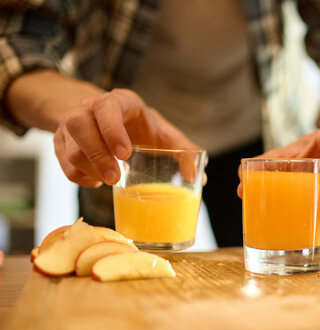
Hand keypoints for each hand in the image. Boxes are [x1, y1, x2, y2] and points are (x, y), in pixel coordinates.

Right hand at [53, 89, 199, 187]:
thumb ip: (183, 150)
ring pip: (70, 148)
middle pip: (80, 127)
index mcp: (117, 101)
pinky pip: (63, 163)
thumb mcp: (162, 132)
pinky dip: (79, 177)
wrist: (106, 119)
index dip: (112, 130)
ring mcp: (71, 125)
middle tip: (116, 178)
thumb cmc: (140, 127)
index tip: (125, 154)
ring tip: (109, 180)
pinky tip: (96, 181)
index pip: (107, 108)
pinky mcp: (61, 142)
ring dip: (89, 168)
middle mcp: (89, 108)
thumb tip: (199, 177)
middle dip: (98, 156)